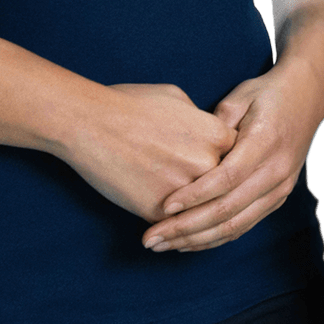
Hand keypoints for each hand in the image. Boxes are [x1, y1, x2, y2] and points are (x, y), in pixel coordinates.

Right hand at [61, 83, 237, 223]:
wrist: (85, 123)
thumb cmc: (125, 104)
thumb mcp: (174, 97)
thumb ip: (200, 118)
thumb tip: (205, 131)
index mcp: (217, 136)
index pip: (238, 157)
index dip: (227, 161)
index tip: (214, 163)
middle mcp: (209, 166)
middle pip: (223, 186)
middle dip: (213, 189)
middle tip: (201, 191)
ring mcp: (188, 192)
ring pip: (202, 210)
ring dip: (197, 214)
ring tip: (188, 215)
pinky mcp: (162, 213)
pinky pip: (176, 224)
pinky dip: (172, 226)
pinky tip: (167, 227)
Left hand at [142, 68, 323, 253]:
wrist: (306, 100)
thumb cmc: (264, 95)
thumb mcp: (238, 99)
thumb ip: (214, 125)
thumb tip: (187, 148)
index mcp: (264, 145)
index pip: (226, 178)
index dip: (194, 195)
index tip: (163, 206)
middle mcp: (275, 173)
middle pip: (228, 211)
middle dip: (187, 228)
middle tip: (151, 238)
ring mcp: (279, 190)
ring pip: (236, 226)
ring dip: (198, 239)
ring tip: (163, 245)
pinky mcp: (276, 199)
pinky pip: (244, 225)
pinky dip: (215, 237)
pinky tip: (188, 242)